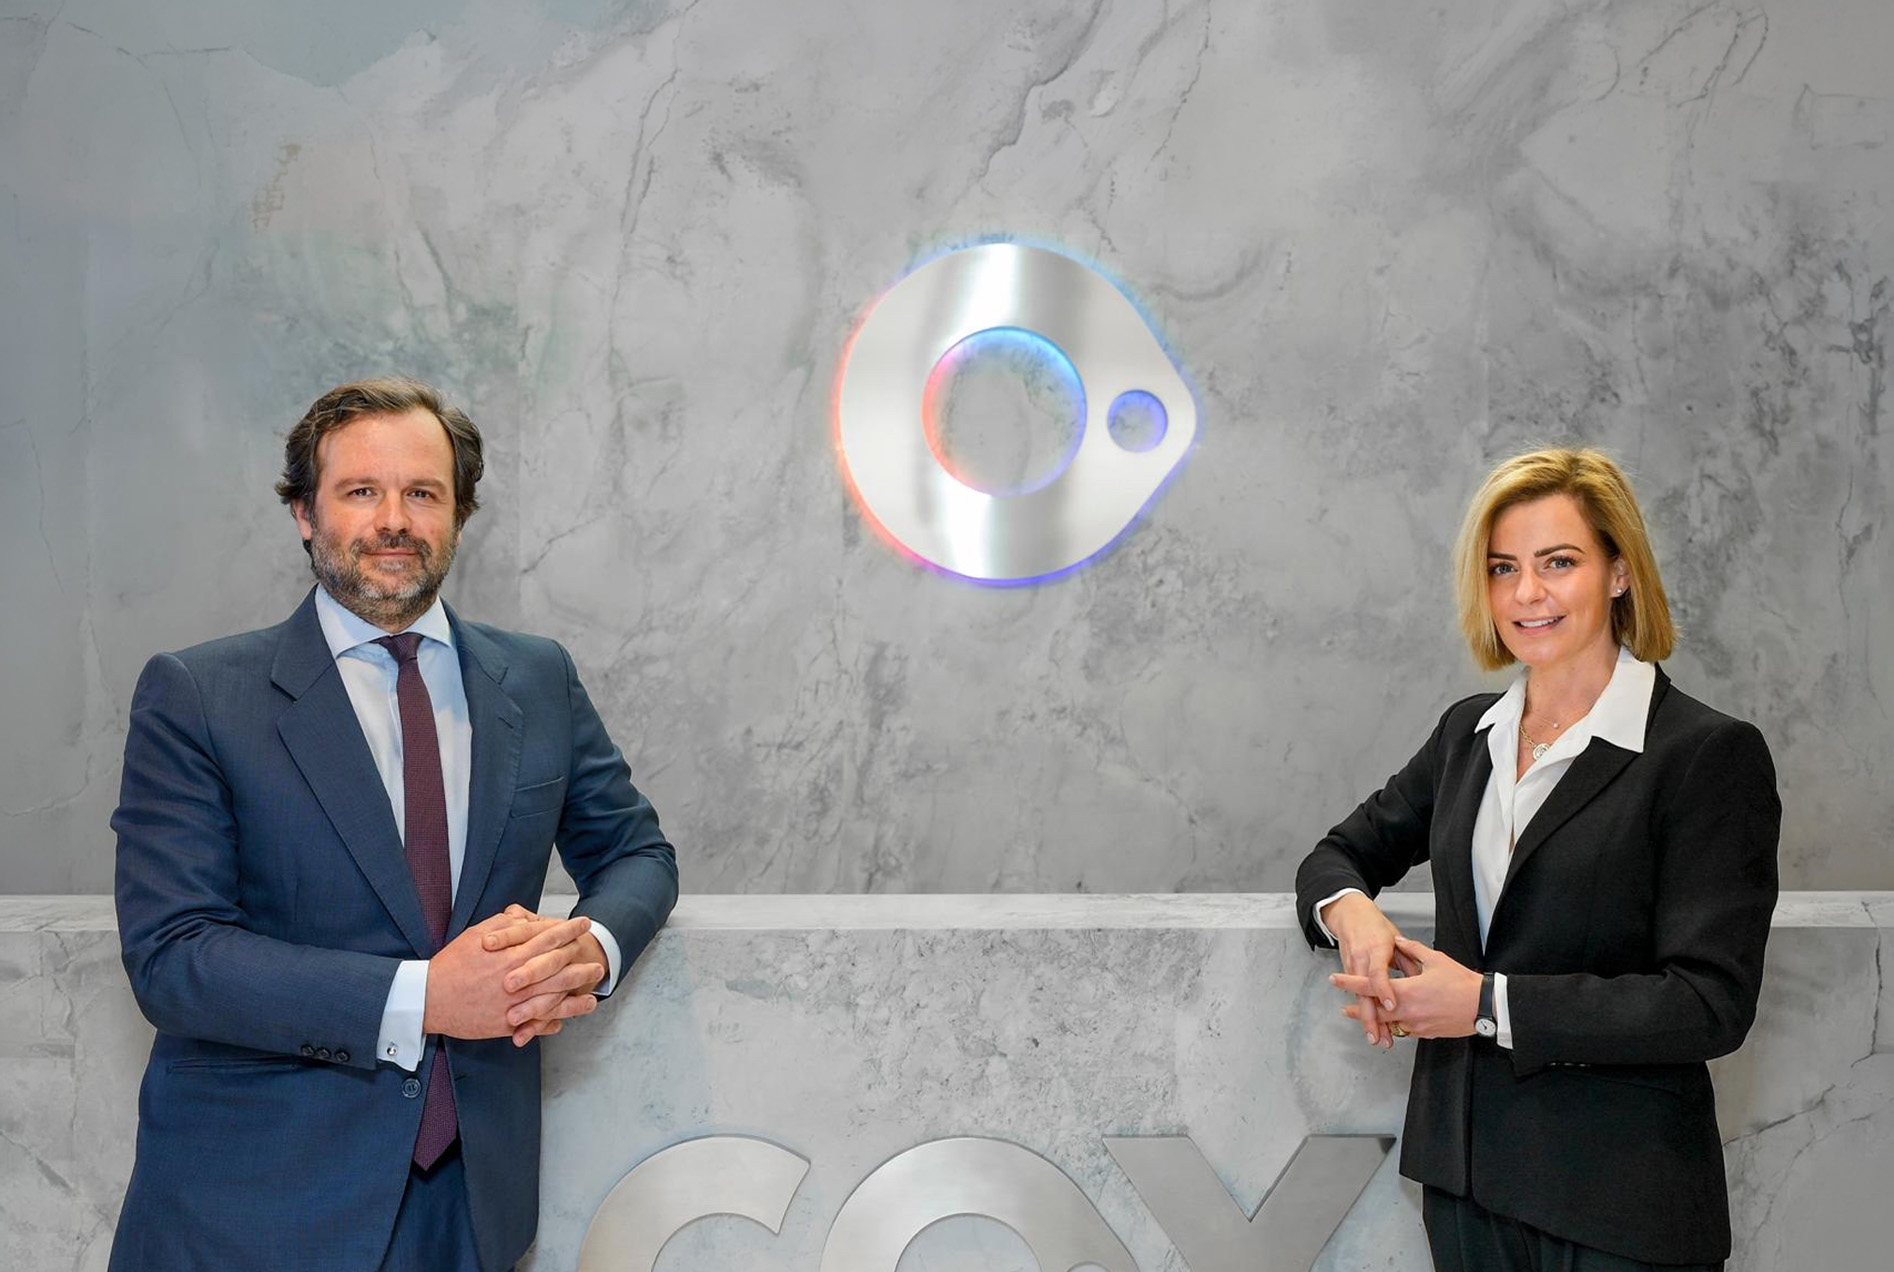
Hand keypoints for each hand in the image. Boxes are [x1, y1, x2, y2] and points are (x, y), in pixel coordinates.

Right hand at [423, 911, 600, 1042]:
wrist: (429, 998)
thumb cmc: (452, 964)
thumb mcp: (476, 934)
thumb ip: (503, 924)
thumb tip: (522, 915)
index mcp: (512, 953)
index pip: (549, 938)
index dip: (569, 931)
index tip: (585, 924)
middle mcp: (518, 978)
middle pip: (558, 970)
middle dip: (580, 965)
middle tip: (599, 963)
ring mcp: (514, 1003)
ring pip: (553, 1000)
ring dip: (575, 998)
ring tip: (593, 996)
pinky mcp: (506, 1023)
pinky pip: (535, 1024)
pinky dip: (551, 1022)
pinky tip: (565, 1021)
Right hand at [1320, 893, 1402, 1048]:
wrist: (1350, 917)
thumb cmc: (1374, 926)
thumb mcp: (1395, 939)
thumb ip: (1409, 960)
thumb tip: (1423, 980)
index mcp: (1375, 949)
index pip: (1378, 974)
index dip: (1384, 992)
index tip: (1393, 1007)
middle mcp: (1361, 960)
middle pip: (1364, 995)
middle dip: (1371, 1018)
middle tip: (1380, 1037)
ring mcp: (1352, 968)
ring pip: (1359, 1000)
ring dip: (1367, 1021)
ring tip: (1377, 1038)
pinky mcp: (1349, 974)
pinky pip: (1358, 997)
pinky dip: (1365, 1012)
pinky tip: (1372, 1026)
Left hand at [1332, 936, 1481, 1039]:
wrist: (1484, 1007)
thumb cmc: (1461, 983)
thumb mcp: (1435, 960)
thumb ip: (1412, 949)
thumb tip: (1398, 941)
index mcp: (1406, 991)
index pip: (1370, 986)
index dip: (1350, 983)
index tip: (1335, 980)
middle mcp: (1407, 1011)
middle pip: (1373, 1012)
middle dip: (1358, 1009)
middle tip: (1344, 1007)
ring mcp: (1416, 1025)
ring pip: (1389, 1024)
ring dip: (1376, 1020)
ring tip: (1366, 1016)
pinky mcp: (1426, 1033)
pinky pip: (1405, 1030)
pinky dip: (1396, 1025)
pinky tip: (1394, 1021)